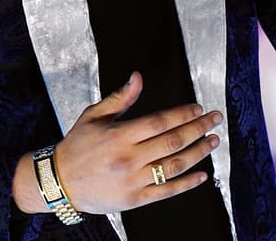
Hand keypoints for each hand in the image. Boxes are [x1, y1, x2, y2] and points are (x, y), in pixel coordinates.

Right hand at [13, 72, 222, 215]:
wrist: (59, 182)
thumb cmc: (77, 145)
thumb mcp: (94, 116)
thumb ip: (120, 98)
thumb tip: (138, 77)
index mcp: (119, 135)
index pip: (160, 122)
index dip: (183, 114)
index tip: (199, 108)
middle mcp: (128, 158)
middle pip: (172, 141)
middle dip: (198, 128)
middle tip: (216, 119)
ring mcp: (133, 180)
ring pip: (173, 166)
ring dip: (198, 153)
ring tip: (213, 141)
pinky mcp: (134, 199)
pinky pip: (166, 191)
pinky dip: (187, 183)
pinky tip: (203, 174)